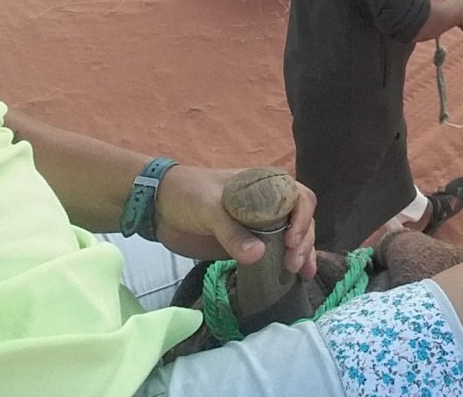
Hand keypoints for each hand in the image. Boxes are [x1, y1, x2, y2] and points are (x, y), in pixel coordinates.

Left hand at [154, 165, 317, 279]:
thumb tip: (259, 256)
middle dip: (304, 241)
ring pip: (293, 236)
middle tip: (291, 264)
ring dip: (302, 253)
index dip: (302, 218)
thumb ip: (231, 232)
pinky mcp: (248, 242)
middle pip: (300, 219)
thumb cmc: (187, 195)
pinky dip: (287, 262)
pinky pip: (275, 252)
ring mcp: (259, 224)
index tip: (291, 240)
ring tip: (302, 274)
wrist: (158, 207)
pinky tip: (295, 278)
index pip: (299, 196)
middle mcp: (268, 202)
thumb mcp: (209, 208)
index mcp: (264, 184)